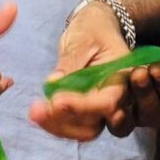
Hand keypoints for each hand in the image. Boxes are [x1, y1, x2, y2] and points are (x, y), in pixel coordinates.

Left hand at [28, 0, 159, 140]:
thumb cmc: (93, 29)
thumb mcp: (83, 38)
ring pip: (84, 131)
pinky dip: (54, 123)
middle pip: (96, 125)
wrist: (94, 28)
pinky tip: (37, 113)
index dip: (81, 106)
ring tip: (35, 112)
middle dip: (66, 123)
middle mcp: (116, 100)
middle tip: (38, 111)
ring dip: (57, 126)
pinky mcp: (86, 111)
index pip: (106, 103)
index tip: (56, 101)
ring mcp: (101, 108)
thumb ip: (71, 62)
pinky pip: (73, 125)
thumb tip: (53, 83)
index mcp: (124, 79)